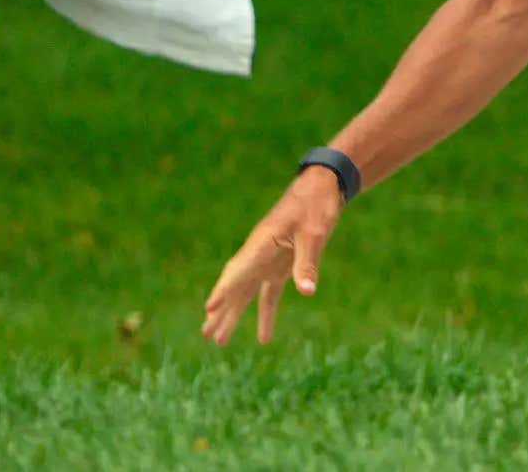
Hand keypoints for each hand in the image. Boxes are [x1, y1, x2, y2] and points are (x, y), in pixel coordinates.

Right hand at [201, 168, 345, 344]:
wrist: (321, 186)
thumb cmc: (315, 205)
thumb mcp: (314, 233)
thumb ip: (307, 262)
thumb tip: (306, 292)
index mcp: (261, 243)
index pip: (238, 270)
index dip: (224, 290)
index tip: (209, 308)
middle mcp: (259, 253)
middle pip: (235, 286)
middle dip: (221, 310)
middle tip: (205, 334)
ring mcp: (268, 259)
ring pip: (246, 292)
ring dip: (234, 315)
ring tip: (220, 340)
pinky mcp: (281, 264)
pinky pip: (268, 293)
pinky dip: (265, 313)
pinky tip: (264, 337)